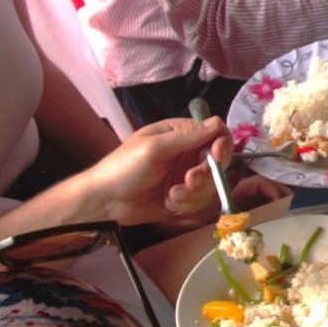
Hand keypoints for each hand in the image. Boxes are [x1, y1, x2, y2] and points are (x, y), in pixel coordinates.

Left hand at [80, 118, 282, 229]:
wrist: (105, 202)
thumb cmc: (124, 168)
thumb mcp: (155, 148)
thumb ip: (187, 137)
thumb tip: (218, 121)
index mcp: (179, 133)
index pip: (215, 133)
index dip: (222, 145)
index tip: (216, 157)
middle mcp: (187, 153)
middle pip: (218, 162)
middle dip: (205, 175)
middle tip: (188, 181)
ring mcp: (185, 176)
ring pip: (210, 185)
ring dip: (193, 194)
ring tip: (171, 196)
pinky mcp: (183, 197)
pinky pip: (199, 201)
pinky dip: (186, 205)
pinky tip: (168, 204)